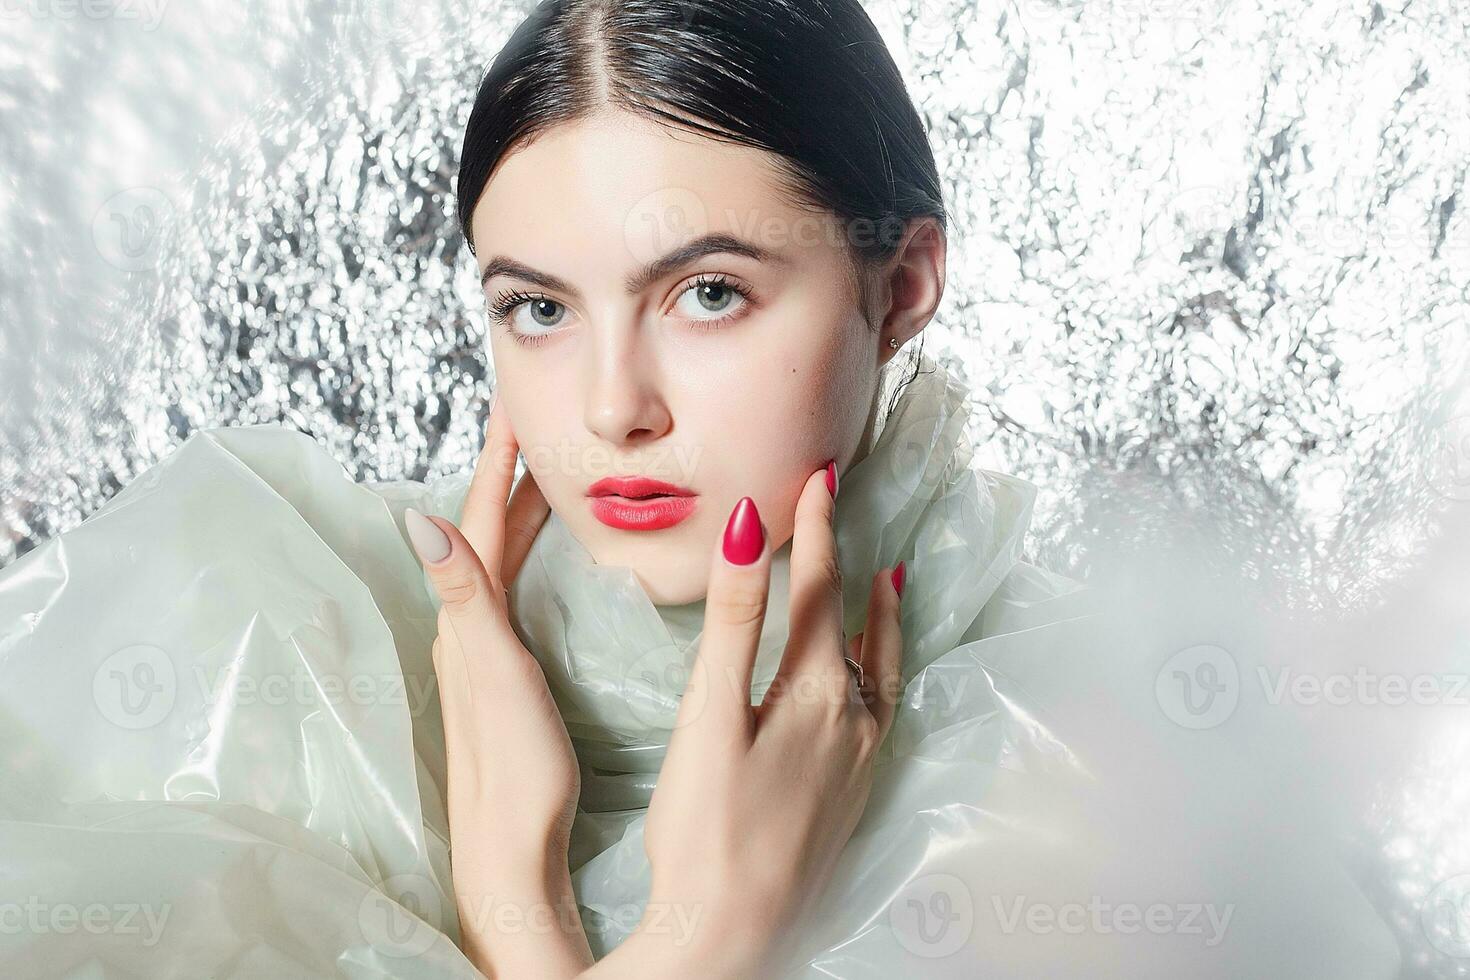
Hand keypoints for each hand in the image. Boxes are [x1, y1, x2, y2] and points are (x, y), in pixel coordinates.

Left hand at [406, 397, 591, 976]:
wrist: (511, 856)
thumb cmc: (512, 773)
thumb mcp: (492, 674)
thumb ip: (464, 597)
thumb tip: (418, 520)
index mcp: (466, 621)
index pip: (477, 520)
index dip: (496, 461)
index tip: (511, 406)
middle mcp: (467, 631)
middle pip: (489, 533)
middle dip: (511, 474)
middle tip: (537, 426)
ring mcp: (484, 655)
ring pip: (502, 561)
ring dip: (521, 514)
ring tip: (547, 476)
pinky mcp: (506, 678)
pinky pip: (516, 592)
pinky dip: (531, 558)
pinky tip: (546, 563)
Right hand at [614, 463, 904, 978]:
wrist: (734, 934)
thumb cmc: (706, 831)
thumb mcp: (711, 716)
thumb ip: (736, 621)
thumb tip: (753, 530)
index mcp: (814, 691)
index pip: (819, 588)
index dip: (816, 528)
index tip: (819, 476)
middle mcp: (851, 717)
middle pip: (854, 617)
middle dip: (845, 557)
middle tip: (841, 505)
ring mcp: (858, 758)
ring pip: (879, 663)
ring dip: (880, 615)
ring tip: (889, 578)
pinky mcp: (854, 791)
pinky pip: (882, 707)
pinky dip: (883, 670)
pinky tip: (871, 677)